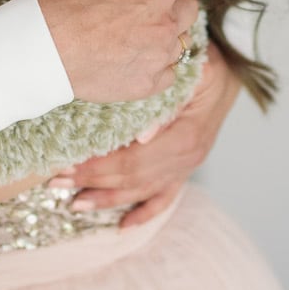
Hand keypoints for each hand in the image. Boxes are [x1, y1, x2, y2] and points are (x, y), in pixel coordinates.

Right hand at [34, 0, 197, 102]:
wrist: (46, 47)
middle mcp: (169, 21)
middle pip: (187, 6)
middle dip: (171, 0)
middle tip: (144, 2)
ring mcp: (161, 54)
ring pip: (181, 40)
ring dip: (165, 33)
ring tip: (137, 32)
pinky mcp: (149, 83)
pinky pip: (168, 71)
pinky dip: (156, 64)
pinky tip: (135, 56)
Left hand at [51, 41, 237, 227]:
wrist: (232, 67)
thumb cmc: (206, 62)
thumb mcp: (194, 70)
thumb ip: (169, 101)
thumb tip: (141, 136)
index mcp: (186, 136)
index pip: (133, 161)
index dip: (99, 167)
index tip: (67, 165)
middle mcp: (187, 158)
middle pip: (133, 179)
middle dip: (92, 182)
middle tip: (56, 182)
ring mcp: (187, 166)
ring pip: (143, 191)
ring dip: (108, 199)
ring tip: (74, 203)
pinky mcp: (186, 168)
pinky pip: (165, 197)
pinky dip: (144, 214)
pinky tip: (123, 227)